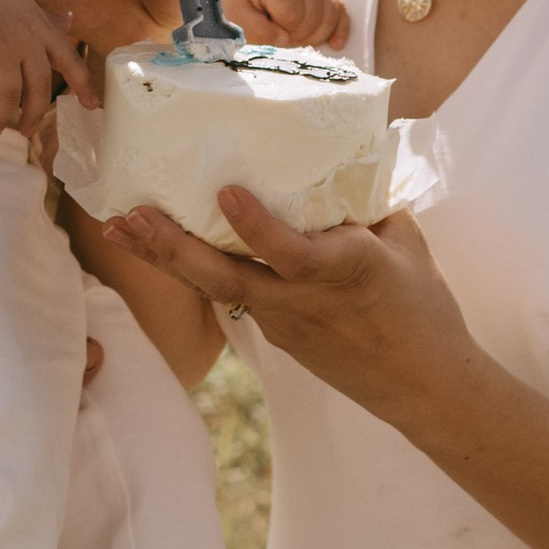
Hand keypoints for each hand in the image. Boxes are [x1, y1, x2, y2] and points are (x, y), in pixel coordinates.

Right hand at [0, 0, 92, 139]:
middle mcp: (24, 41)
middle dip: (32, 115)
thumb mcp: (23, 2)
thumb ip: (45, 19)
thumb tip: (70, 20)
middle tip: (24, 131)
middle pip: (38, 89)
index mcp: (40, 29)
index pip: (70, 60)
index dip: (83, 85)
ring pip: (7, 97)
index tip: (92, 106)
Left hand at [105, 190, 470, 418]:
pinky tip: (168, 247)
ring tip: (122, 230)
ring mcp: (283, 322)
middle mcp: (301, 298)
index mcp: (343, 269)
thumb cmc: (424, 309)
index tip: (226, 192)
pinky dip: (199, 270)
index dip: (255, 224)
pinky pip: (233, 296)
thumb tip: (339, 161)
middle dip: (173, 246)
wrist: (426, 387)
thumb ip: (365, 205)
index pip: (288, 251)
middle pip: (224, 276)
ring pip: (216, 286)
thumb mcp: (406, 243)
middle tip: (131, 216)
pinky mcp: (278, 335)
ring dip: (167, 257)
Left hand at [219, 0, 350, 53]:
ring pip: (329, 18)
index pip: (293, 17)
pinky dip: (339, 29)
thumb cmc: (237, 2)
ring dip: (314, 37)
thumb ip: (256, 29)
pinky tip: (335, 45)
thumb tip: (284, 41)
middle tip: (277, 36)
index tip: (266, 31)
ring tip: (292, 37)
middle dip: (297, 37)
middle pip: (314, 20)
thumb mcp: (236, 16)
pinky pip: (340, 11)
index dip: (282, 33)